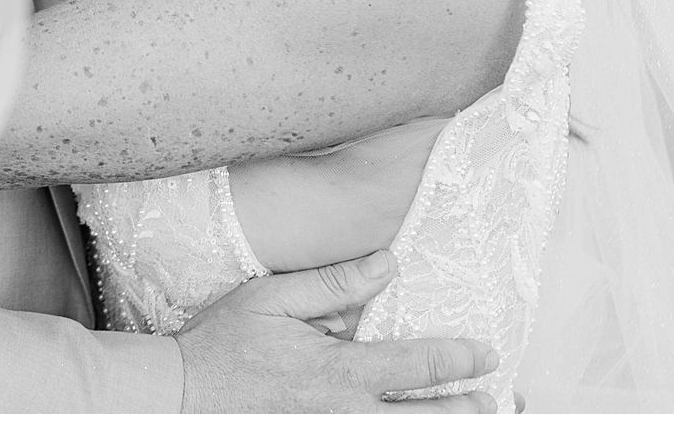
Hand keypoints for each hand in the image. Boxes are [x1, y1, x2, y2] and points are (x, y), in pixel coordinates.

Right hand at [175, 251, 496, 412]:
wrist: (180, 398)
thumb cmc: (223, 346)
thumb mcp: (272, 299)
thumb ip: (334, 284)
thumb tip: (387, 265)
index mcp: (340, 373)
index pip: (419, 368)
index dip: (461, 362)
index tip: (487, 355)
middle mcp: (347, 414)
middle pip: (428, 421)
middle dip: (467, 412)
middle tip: (493, 402)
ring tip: (469, 420)